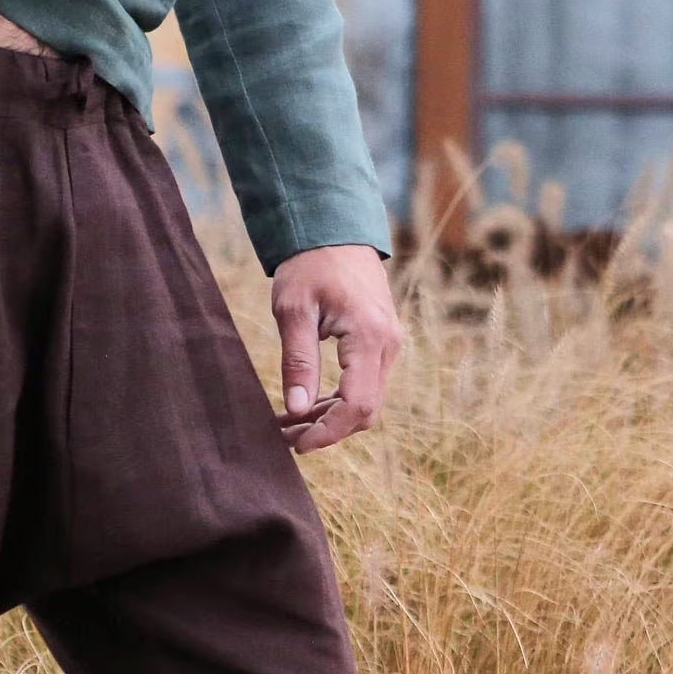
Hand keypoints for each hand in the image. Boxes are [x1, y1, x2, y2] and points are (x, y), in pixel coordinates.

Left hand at [269, 244, 402, 453]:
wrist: (334, 228)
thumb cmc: (310, 264)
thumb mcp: (293, 310)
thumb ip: (298, 361)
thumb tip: (297, 409)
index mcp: (369, 336)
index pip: (358, 405)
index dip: (329, 433)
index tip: (297, 445)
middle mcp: (387, 344)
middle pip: (366, 410)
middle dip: (327, 430)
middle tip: (285, 437)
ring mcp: (387, 344)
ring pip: (365, 400)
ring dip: (329, 418)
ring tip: (287, 425)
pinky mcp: (379, 342)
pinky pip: (363, 384)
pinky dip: (336, 400)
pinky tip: (303, 405)